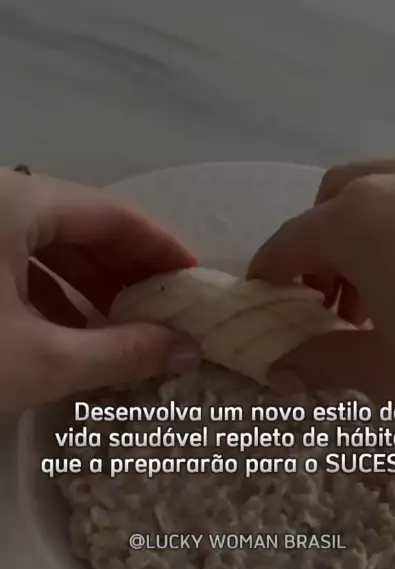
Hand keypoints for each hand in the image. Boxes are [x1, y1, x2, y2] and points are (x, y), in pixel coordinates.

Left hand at [0, 168, 199, 414]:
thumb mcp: (42, 361)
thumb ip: (121, 353)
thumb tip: (188, 352)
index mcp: (15, 201)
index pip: (112, 214)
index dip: (162, 250)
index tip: (197, 284)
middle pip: (80, 226)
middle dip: (127, 273)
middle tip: (169, 313)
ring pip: (46, 244)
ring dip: (90, 286)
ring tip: (128, 329)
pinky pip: (14, 258)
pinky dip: (49, 291)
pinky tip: (72, 332)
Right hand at [248, 148, 394, 443]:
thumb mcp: (391, 374)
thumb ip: (326, 362)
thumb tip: (280, 372)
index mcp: (361, 219)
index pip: (290, 242)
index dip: (268, 276)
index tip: (261, 306)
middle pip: (334, 201)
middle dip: (319, 250)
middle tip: (327, 308)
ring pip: (383, 193)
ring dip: (363, 239)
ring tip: (378, 303)